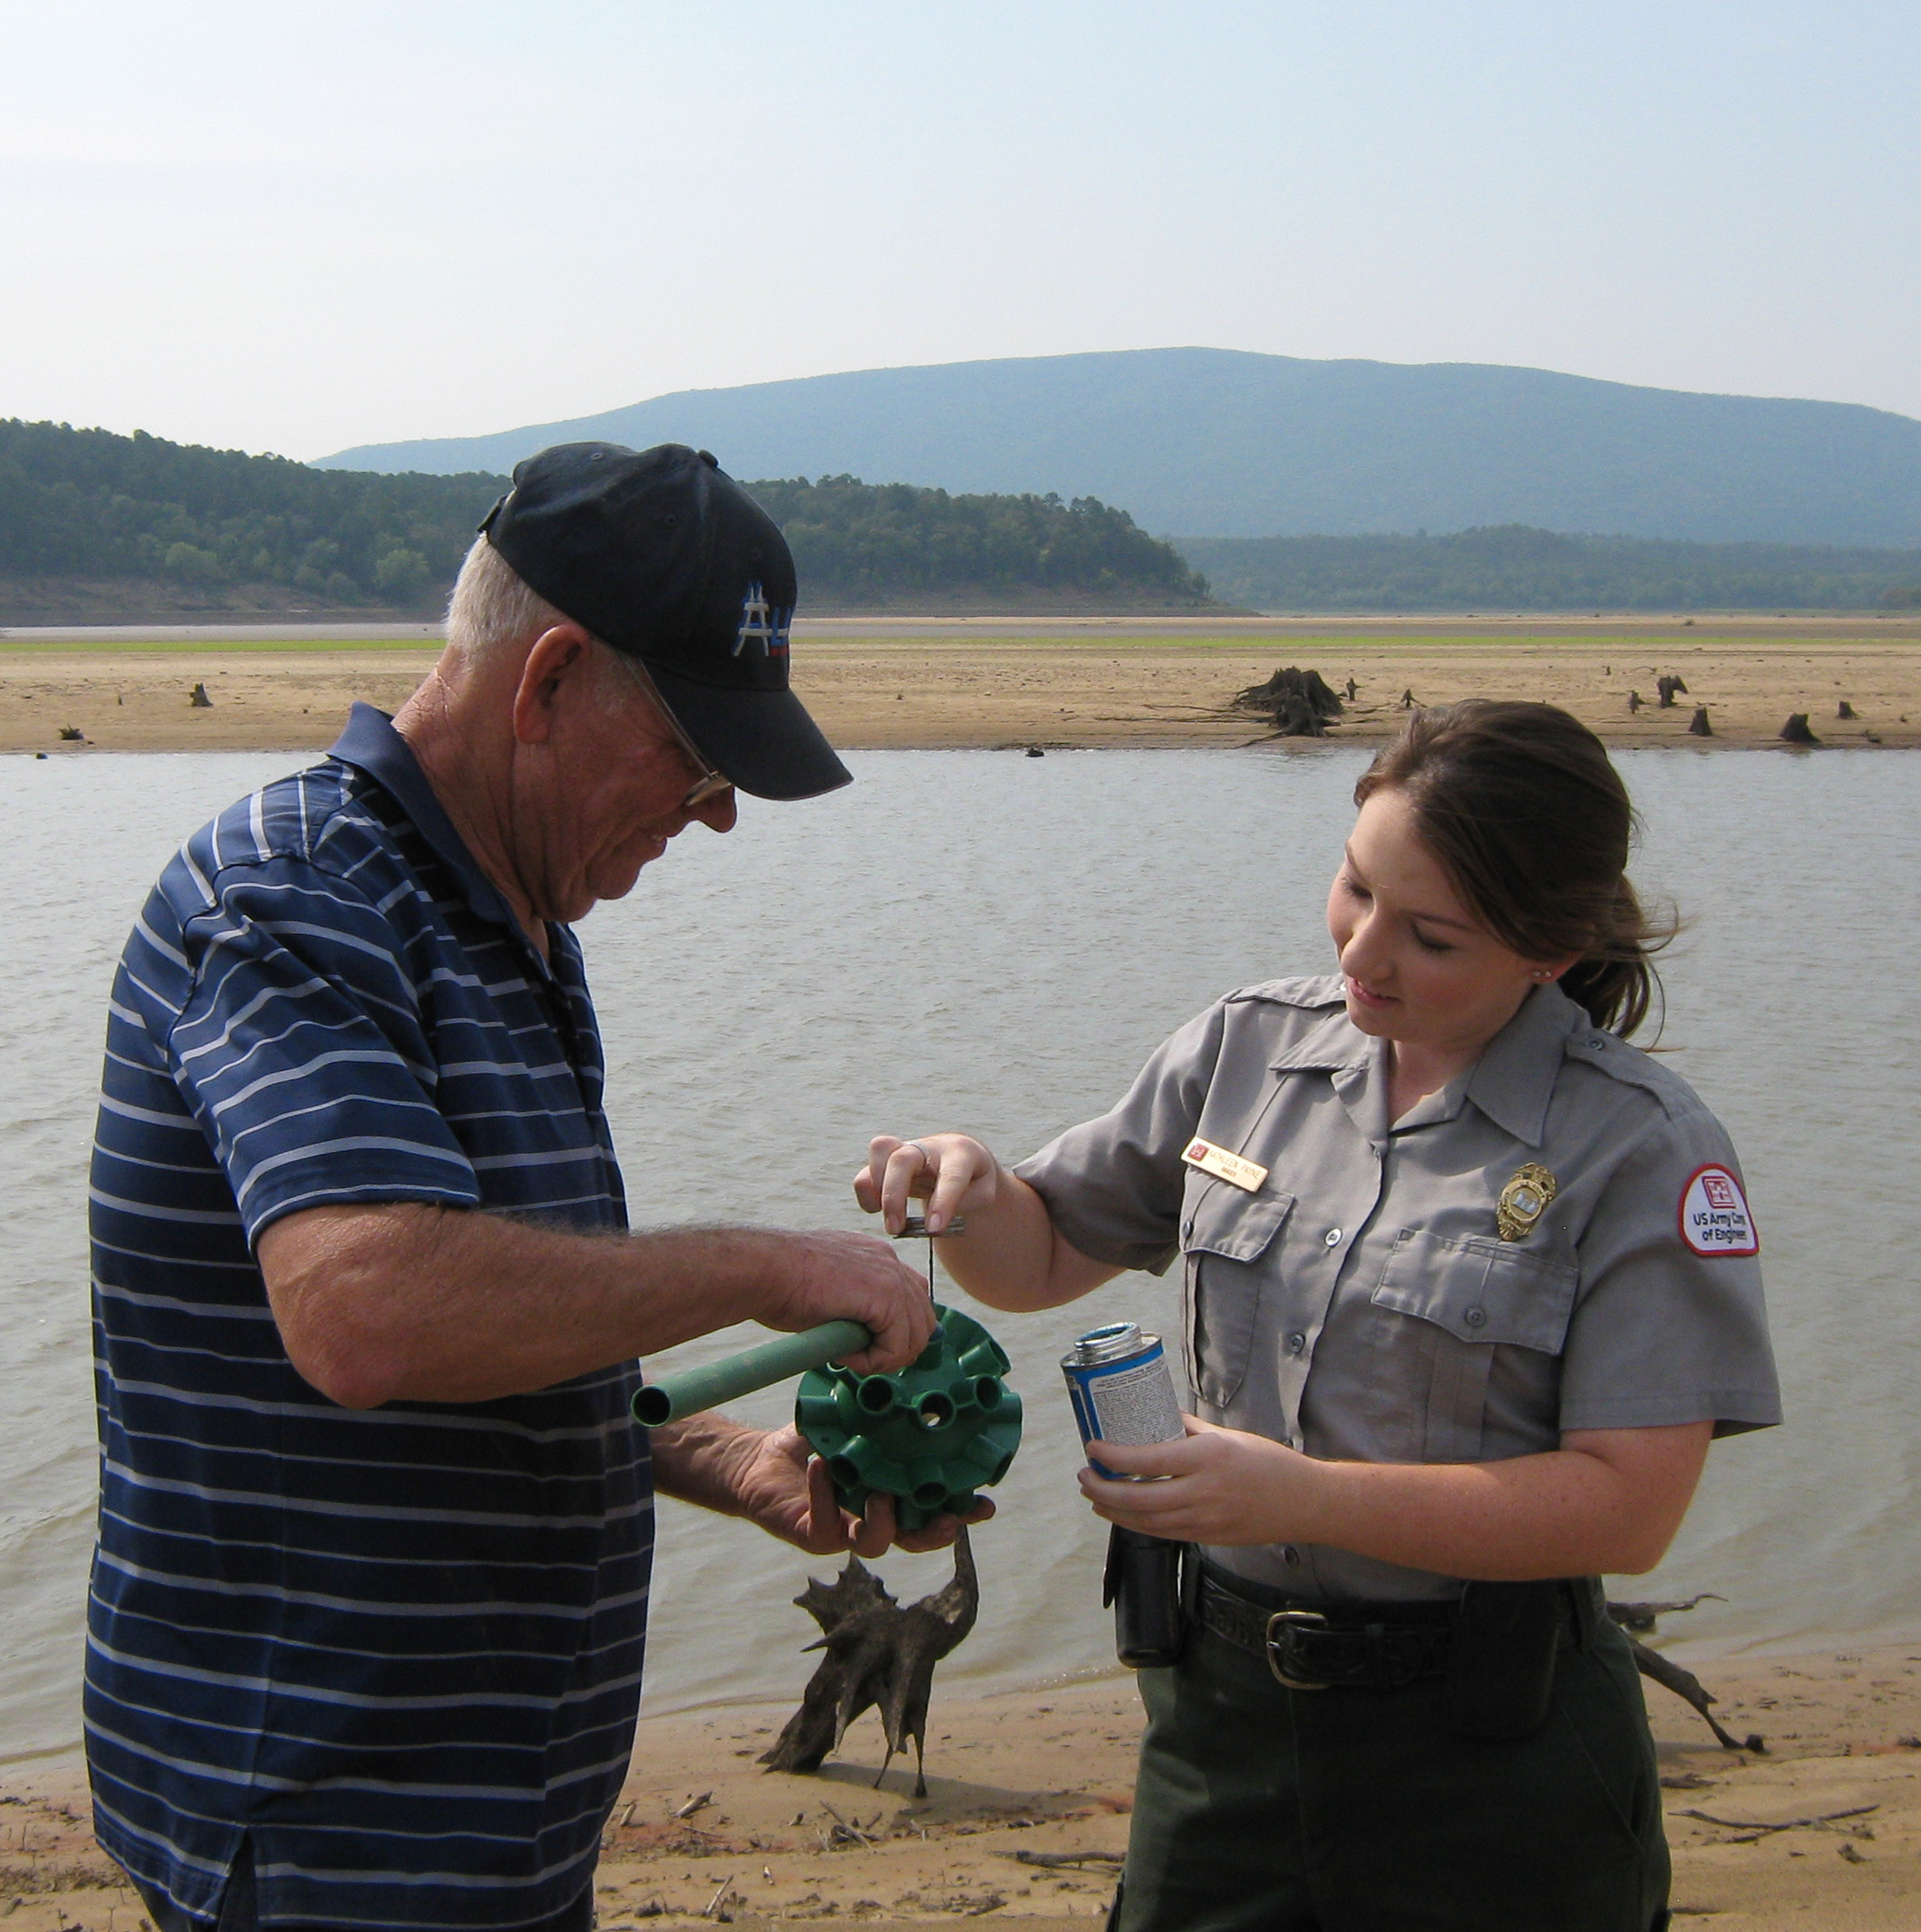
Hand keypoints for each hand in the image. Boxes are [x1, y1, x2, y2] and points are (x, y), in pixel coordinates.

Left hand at [728, 1425, 994, 1555]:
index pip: (934, 1509)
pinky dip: (825, 1495)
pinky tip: (822, 1467)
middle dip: (936, 1532)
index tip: (986, 1504)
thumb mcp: (855, 1422)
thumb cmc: (816, 1442)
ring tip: (881, 1494)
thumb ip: (885, 1411)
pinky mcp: (812, 1534)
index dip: (962, 1512)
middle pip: (915, 1539)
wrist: (760, 1460)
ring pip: (875, 1544)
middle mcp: (874, 1518)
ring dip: (883, 1522)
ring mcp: (844, 1530)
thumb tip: (919, 1374)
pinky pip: (824, 1525)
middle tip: (948, 1516)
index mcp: (893, 1494)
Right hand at [753, 1229, 938, 1374]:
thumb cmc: (780, 1283)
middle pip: (923, 1319)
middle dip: (898, 1349)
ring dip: (884, 1358)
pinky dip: (874, 1362)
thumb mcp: (828, 1291)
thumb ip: (853, 1304)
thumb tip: (863, 1337)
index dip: (895, 1331)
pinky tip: (844, 1353)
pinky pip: (897, 1347)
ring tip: (848, 1355)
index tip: (863, 1345)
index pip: (913, 1298)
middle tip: (862, 1359)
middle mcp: (889, 1261)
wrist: (763, 1269)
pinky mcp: (886, 1297)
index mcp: (875, 1256)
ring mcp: (891, 1277)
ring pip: (915, 1337)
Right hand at [854, 1133, 1001, 1236]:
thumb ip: (967, 1203)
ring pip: (880, 1150)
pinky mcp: (885, 1164)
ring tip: (889, 1218)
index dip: (943, 1201)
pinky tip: (878, 1211)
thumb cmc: (972, 1179)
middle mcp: (928, 1147)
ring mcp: (904, 1151)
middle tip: (895, 1229)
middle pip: (902, 1159)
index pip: (952, 1175)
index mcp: (960, 1152)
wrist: (958, 1159)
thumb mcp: (984, 1193)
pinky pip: (865, 1172)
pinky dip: (866, 1195)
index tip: (934, 1229)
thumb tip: (932, 1217)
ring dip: (876, 1187)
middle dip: (894, 1195)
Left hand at [1079, 1418, 1329, 1545]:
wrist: (1304, 1502)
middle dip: (1104, 1490)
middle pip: (1140, 1498)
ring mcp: (1205, 1519)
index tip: (1092, 1448)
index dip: (1114, 1457)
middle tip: (1085, 1477)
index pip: (1148, 1460)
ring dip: (1115, 1511)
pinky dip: (1138, 1525)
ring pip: (1147, 1521)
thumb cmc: (1268, 1462)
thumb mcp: (1227, 1435)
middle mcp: (1203, 1491)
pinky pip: (1164, 1533)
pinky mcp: (1209, 1538)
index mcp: (1207, 1457)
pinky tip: (1124, 1514)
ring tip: (1095, 1497)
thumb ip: (1189, 1429)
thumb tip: (1158, 1416)